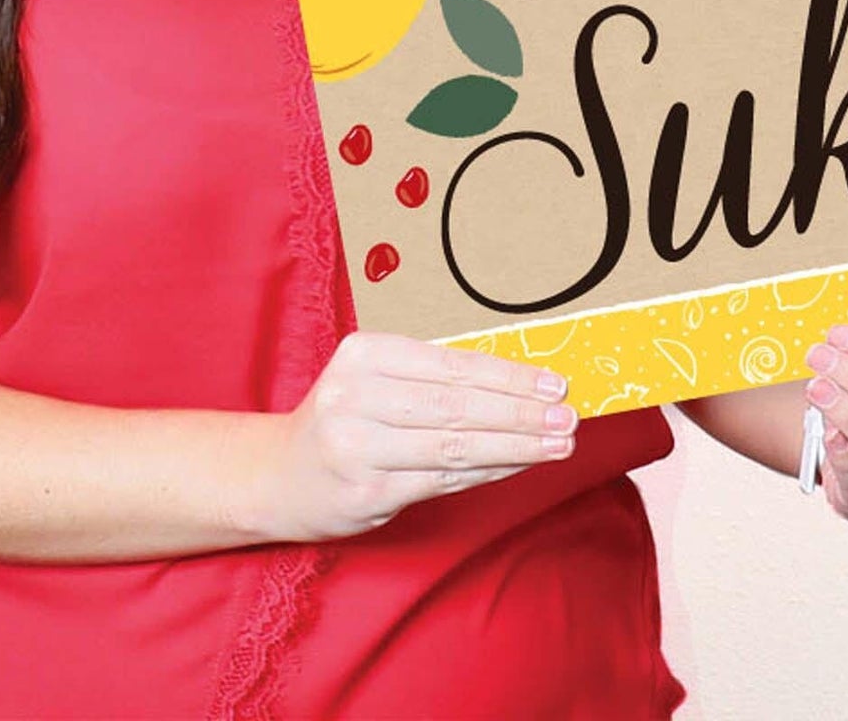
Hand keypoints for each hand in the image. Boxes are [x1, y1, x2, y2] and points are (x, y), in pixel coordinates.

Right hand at [269, 331, 579, 542]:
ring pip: (455, 445)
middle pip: (457, 405)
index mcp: (364, 354)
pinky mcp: (367, 492)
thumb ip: (433, 377)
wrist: (278, 475)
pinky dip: (489, 471)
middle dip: (521, 412)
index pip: (451, 365)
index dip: (508, 376)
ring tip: (560, 442)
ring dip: (516, 445)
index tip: (554, 383)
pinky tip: (520, 463)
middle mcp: (356, 397)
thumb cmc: (345, 418)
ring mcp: (359, 448)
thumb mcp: (375, 379)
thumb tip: (519, 382)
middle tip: (569, 415)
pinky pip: (443, 480)